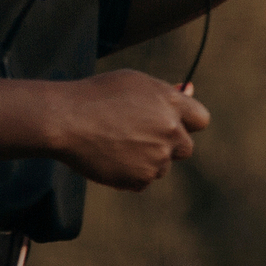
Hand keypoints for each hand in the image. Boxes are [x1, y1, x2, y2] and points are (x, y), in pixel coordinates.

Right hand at [40, 69, 207, 189]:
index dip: (186, 123)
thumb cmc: (96, 95)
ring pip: (162, 167)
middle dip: (168, 145)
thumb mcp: (134, 82)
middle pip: (186, 148)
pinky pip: (143, 182)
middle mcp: (170, 131)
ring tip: (116, 146)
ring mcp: (156, 157)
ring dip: (147, 161)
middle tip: (139, 138)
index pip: (201, 120)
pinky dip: (130, 175)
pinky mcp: (140, 179)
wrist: (65, 120)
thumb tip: (188, 90)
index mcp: (172, 103)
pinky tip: (110, 159)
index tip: (171, 125)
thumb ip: (164, 92)